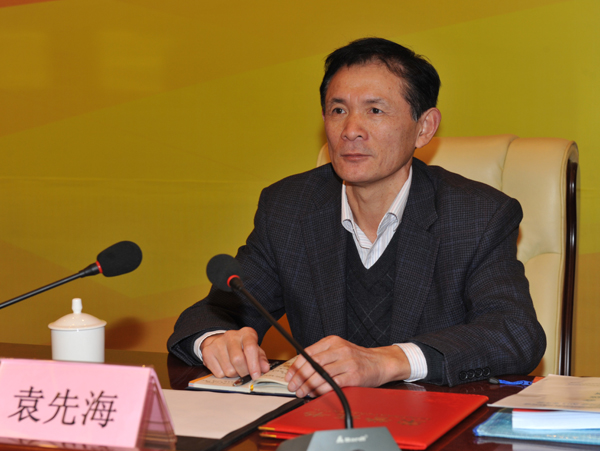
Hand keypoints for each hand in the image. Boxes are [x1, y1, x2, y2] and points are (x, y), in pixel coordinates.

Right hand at [200, 327, 269, 379]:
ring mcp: (218, 343)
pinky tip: (225, 367)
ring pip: (228, 369)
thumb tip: (265, 368)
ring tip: (235, 368)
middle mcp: (231, 336)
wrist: (221, 341)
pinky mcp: (208, 352)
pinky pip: (218, 373)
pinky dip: (224, 375)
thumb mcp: (255, 350)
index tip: (256, 376)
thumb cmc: (241, 347)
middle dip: (244, 372)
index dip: (254, 364)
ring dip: (234, 374)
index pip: (250, 348)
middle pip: (237, 360)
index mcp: (246, 333)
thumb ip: (261, 359)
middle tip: (246, 374)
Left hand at [284, 336, 410, 397]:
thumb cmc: (358, 358)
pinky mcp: (354, 375)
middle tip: (293, 387)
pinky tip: (315, 394)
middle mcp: (340, 349)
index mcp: (332, 341)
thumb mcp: (339, 350)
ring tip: (302, 392)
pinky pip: (333, 384)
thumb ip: (321, 356)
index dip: (296, 366)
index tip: (289, 376)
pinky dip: (322, 390)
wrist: (381, 362)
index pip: (308, 353)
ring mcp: (347, 362)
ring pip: (321, 374)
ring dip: (308, 385)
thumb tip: (300, 371)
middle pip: (312, 363)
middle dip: (299, 377)